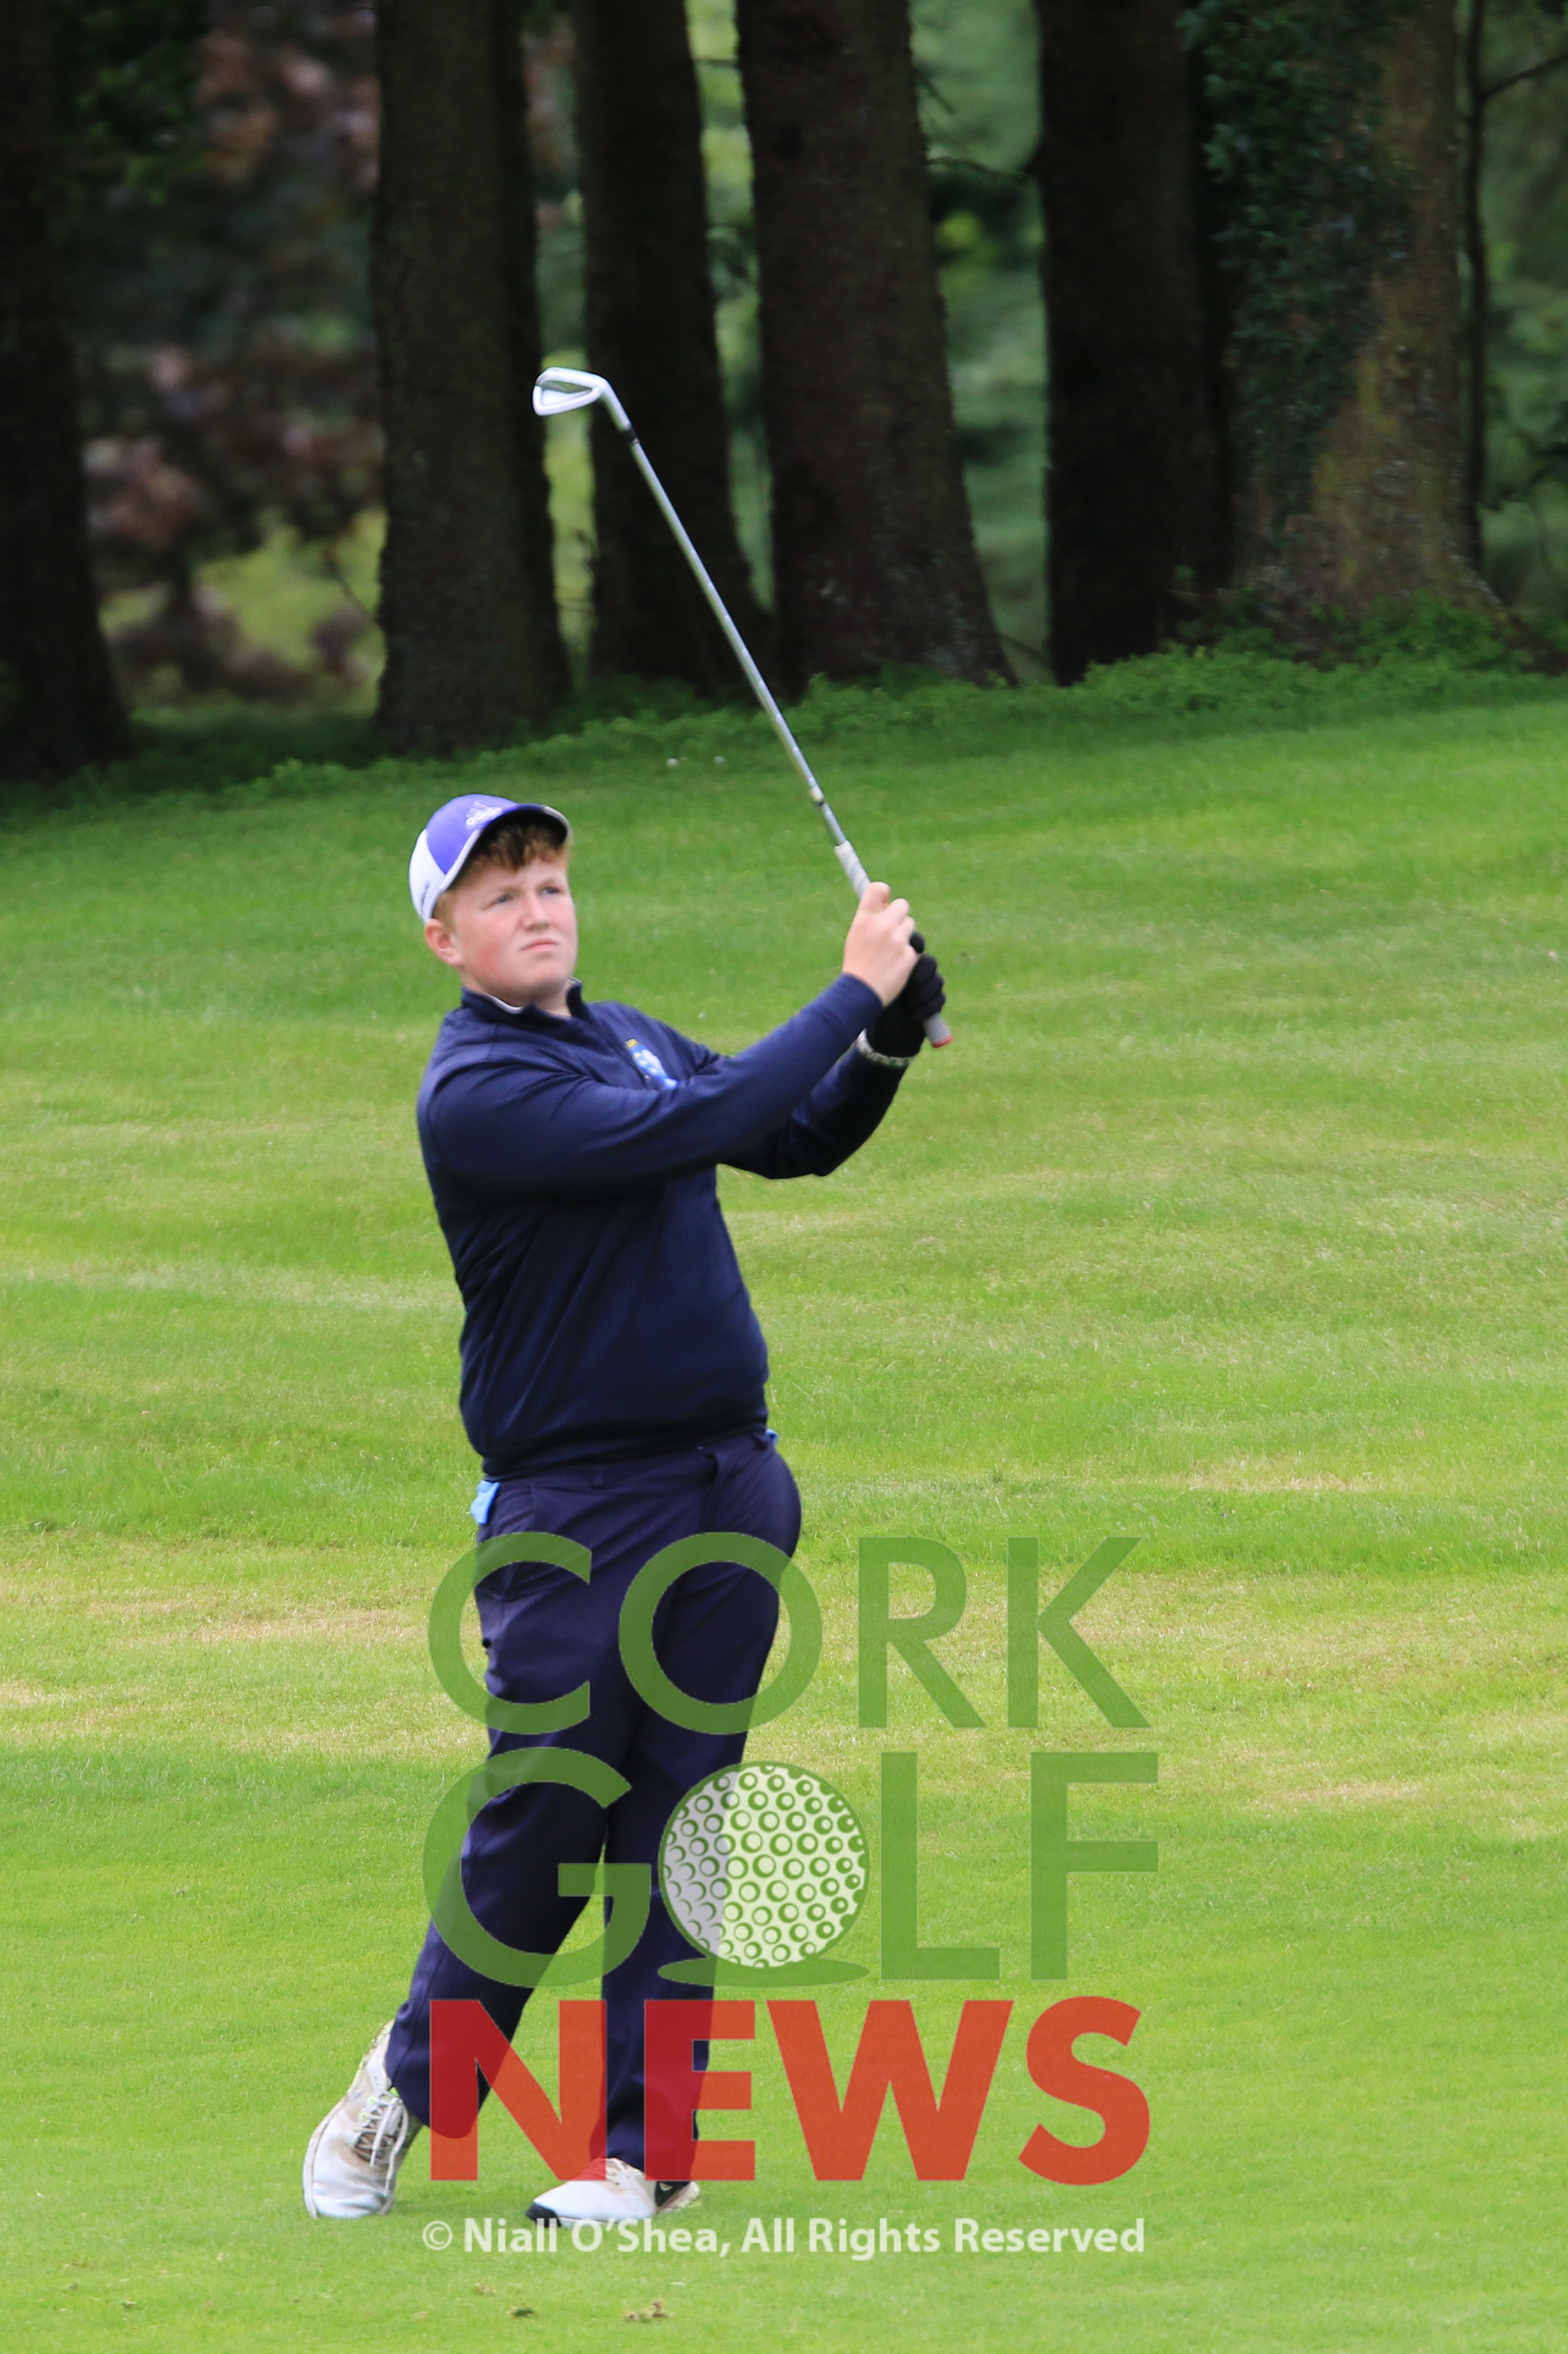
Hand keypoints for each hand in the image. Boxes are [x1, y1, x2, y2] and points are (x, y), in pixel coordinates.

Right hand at [842, 882, 916, 1004]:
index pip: (878, 889)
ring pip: (911, 926)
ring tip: (891, 952)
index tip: (885, 902)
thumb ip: (870, 919)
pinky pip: (913, 948)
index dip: (884, 893)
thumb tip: (887, 904)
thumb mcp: (856, 936)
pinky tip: (894, 966)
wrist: (859, 992)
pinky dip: (907, 956)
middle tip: (893, 929)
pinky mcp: (908, 955)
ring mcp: (897, 940)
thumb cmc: (857, 964)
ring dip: (904, 935)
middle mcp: (881, 925)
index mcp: (864, 919)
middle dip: (900, 916)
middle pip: (903, 905)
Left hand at [866, 936, 945, 1057]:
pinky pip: (940, 999)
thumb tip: (887, 944)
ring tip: (907, 1005)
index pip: (916, 946)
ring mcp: (927, 987)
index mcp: (900, 962)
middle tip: (909, 983)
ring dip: (923, 994)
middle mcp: (915, 972)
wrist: (880, 1032)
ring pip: (938, 980)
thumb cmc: (872, 1005)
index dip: (915, 947)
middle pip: (930, 962)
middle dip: (921, 974)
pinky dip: (927, 1009)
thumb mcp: (873, 980)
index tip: (910, 954)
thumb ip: (880, 961)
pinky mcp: (934, 1003)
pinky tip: (913, 1015)